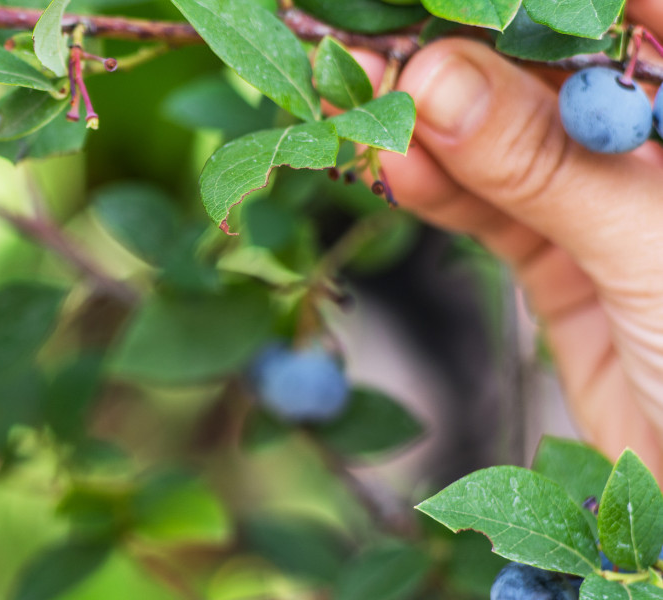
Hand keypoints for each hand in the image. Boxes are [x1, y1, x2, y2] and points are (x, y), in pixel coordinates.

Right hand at [375, 14, 662, 464]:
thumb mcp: (654, 249)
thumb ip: (545, 164)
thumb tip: (435, 80)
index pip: (629, 16)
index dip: (530, 3)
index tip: (436, 2)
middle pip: (554, 72)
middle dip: (460, 55)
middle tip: (367, 43)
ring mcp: (618, 204)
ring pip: (510, 138)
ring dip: (430, 124)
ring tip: (355, 101)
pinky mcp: (570, 265)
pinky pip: (492, 210)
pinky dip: (438, 191)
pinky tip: (393, 167)